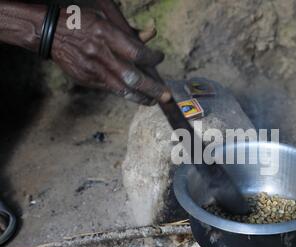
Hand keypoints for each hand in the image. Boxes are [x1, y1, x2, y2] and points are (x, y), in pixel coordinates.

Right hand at [51, 7, 170, 104]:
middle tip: (166, 96)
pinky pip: (110, 89)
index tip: (159, 58)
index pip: (136, 53)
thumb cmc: (81, 22)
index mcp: (105, 34)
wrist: (50, 33)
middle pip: (132, 77)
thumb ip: (128, 30)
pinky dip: (124, 92)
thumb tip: (151, 34)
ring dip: (141, 97)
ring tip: (153, 101)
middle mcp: (99, 54)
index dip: (152, 58)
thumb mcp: (104, 18)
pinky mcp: (86, 80)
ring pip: (121, 89)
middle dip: (152, 89)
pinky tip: (135, 94)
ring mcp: (92, 69)